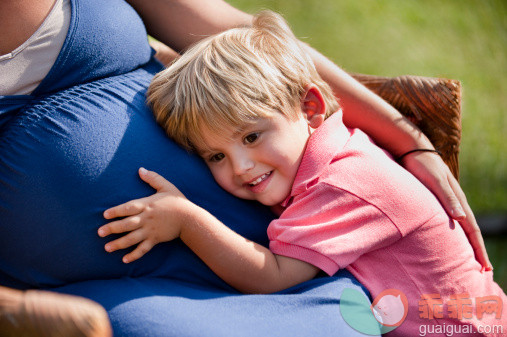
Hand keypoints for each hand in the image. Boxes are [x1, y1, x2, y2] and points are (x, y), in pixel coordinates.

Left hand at [98, 168, 190, 262]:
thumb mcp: (166, 186)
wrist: (190, 218)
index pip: (128, 208)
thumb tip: (140, 170)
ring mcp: (151, 230)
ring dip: (119, 244)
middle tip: (99, 232)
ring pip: (132, 238)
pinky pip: (143, 249)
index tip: (105, 215)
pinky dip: (134, 255)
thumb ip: (153, 178)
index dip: (116, 211)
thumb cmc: (178, 201)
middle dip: (112, 228)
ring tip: (107, 248)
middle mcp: (147, 218)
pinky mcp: (156, 239)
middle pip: (127, 224)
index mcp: (148, 205)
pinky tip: (125, 259)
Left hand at [400, 151, 492, 270]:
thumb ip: (447, 198)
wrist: (411, 149)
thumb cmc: (421, 166)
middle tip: (484, 271)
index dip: (479, 250)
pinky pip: (450, 222)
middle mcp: (456, 202)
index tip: (485, 268)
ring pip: (462, 227)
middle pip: (471, 231)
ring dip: (468, 244)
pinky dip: (455, 234)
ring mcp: (447, 201)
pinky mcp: (437, 199)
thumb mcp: (434, 181)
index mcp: (458, 201)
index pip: (473, 230)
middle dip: (478, 251)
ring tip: (470, 259)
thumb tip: (461, 217)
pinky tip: (451, 239)